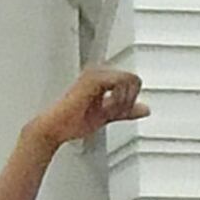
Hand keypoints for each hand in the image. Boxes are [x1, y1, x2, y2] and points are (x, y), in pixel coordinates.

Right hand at [26, 66, 148, 148]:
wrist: (54, 128)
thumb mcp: (107, 115)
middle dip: (129, 100)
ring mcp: (95, 74)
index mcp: (102, 77)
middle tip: (115, 113)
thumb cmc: (72, 122)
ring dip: (124, 101)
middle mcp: (99, 72)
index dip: (131, 98)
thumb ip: (126, 111)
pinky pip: (119, 83)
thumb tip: (145, 109)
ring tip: (110, 112)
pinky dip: (119, 99)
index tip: (119, 112)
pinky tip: (107, 109)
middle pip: (133, 78)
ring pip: (129, 79)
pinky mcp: (93, 80)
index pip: (132, 79)